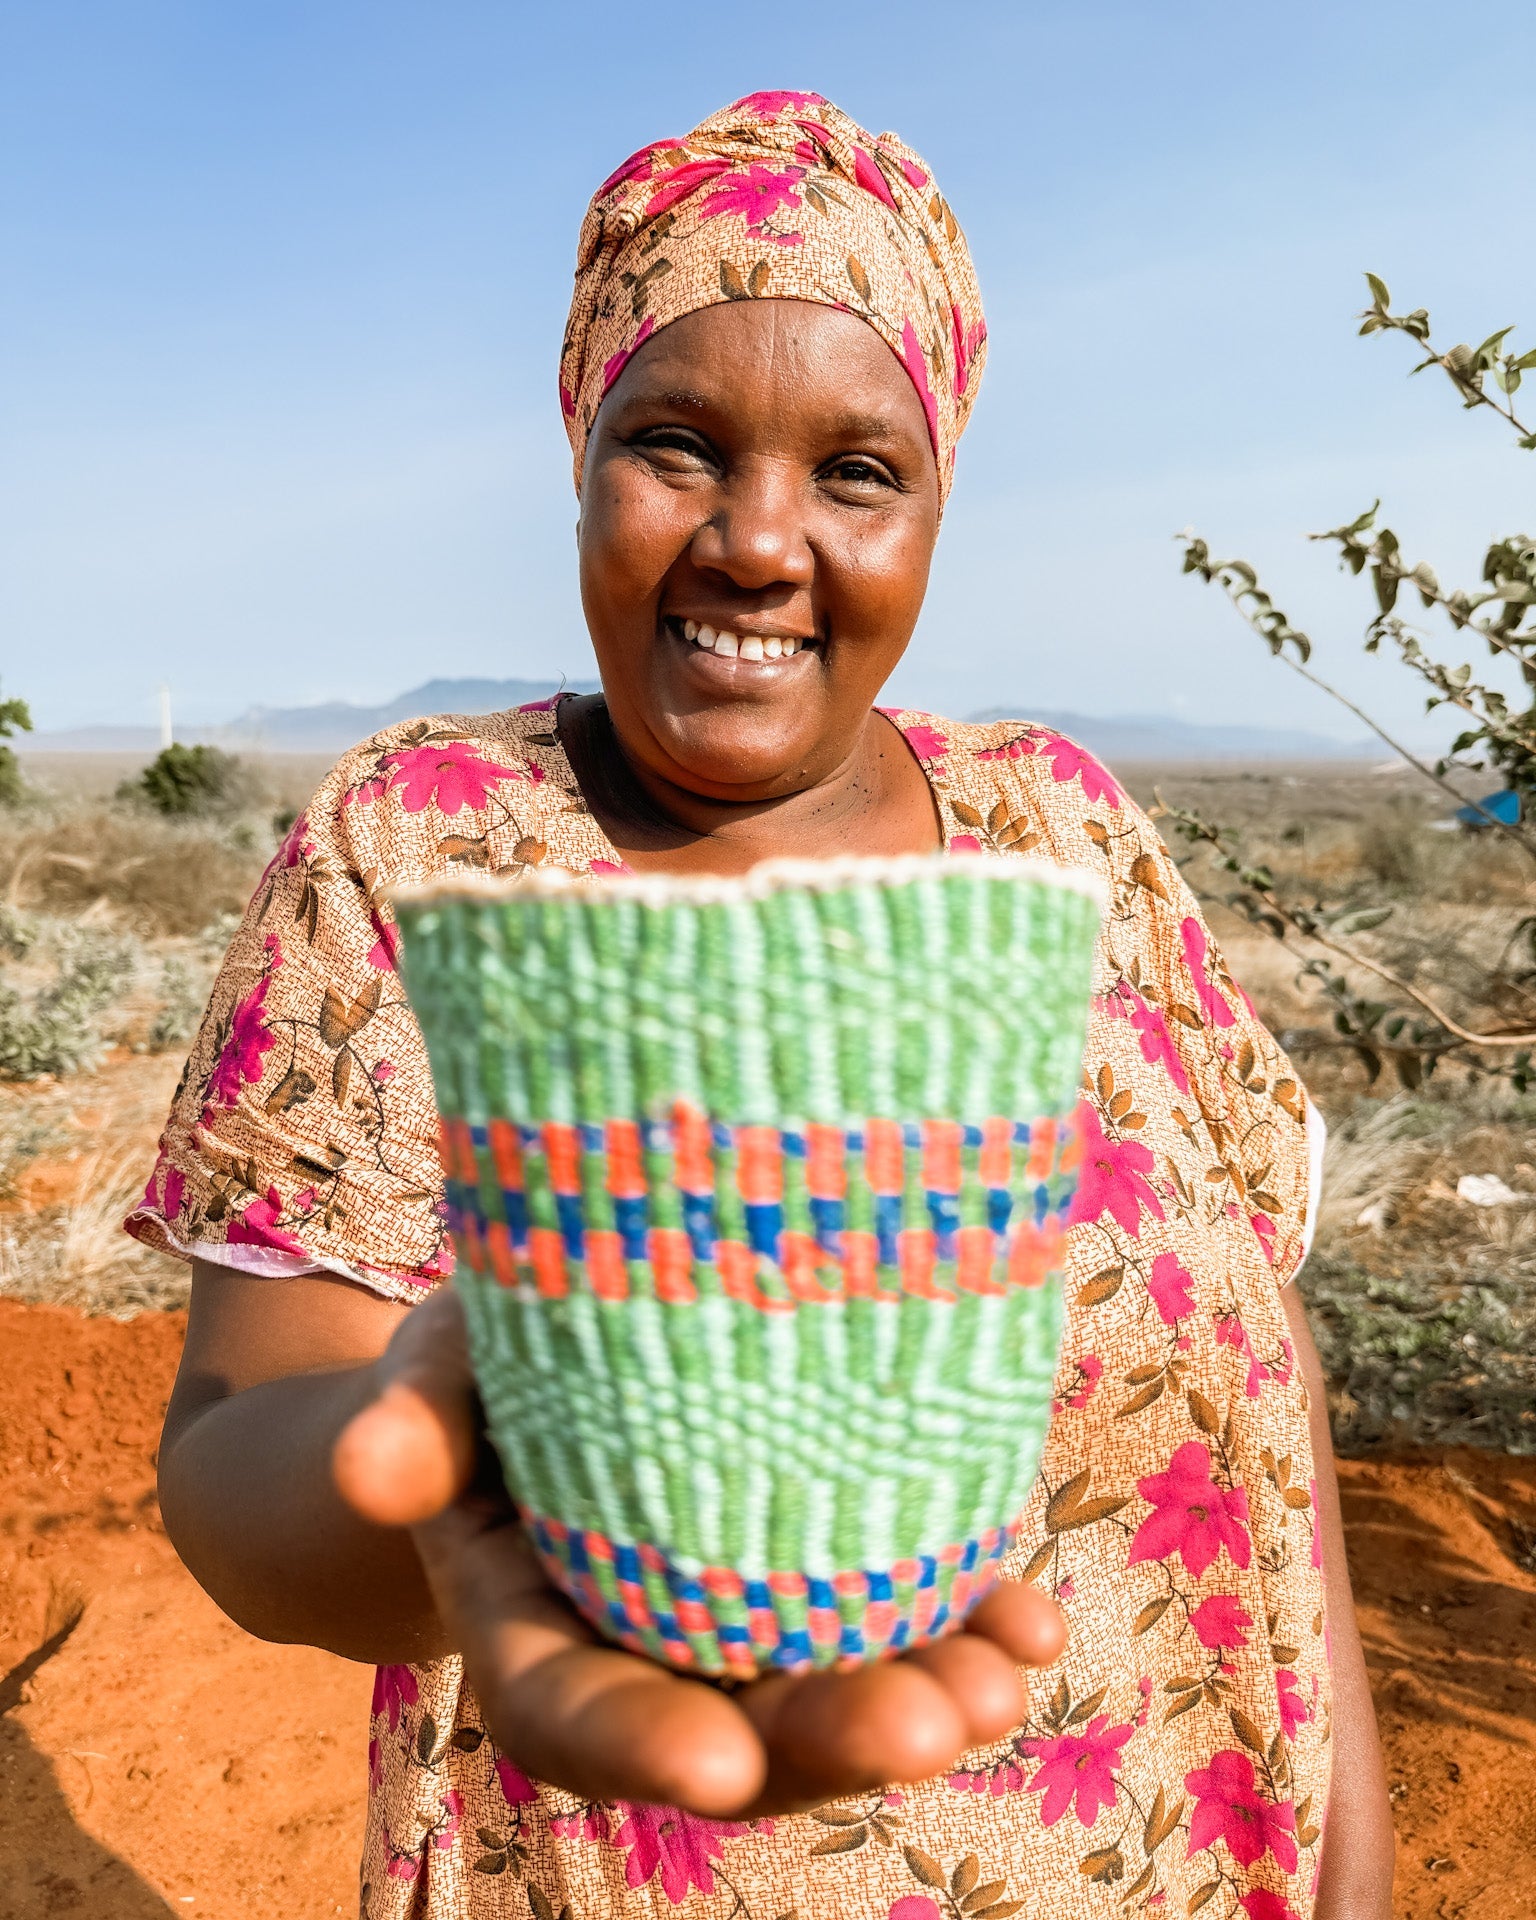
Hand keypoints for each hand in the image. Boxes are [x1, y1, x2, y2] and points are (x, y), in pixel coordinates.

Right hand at [333, 1284, 1066, 1816]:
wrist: (560, 1341)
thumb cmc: (483, 1359)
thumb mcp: (439, 1365)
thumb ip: (415, 1419)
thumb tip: (374, 1473)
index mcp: (527, 1623)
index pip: (571, 1709)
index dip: (642, 1744)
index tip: (720, 1766)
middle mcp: (641, 1646)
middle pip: (731, 1725)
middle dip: (827, 1738)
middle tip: (926, 1722)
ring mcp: (739, 1619)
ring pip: (827, 1688)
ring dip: (920, 1695)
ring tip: (999, 1675)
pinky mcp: (820, 1568)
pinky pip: (895, 1613)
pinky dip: (966, 1623)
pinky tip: (1029, 1620)